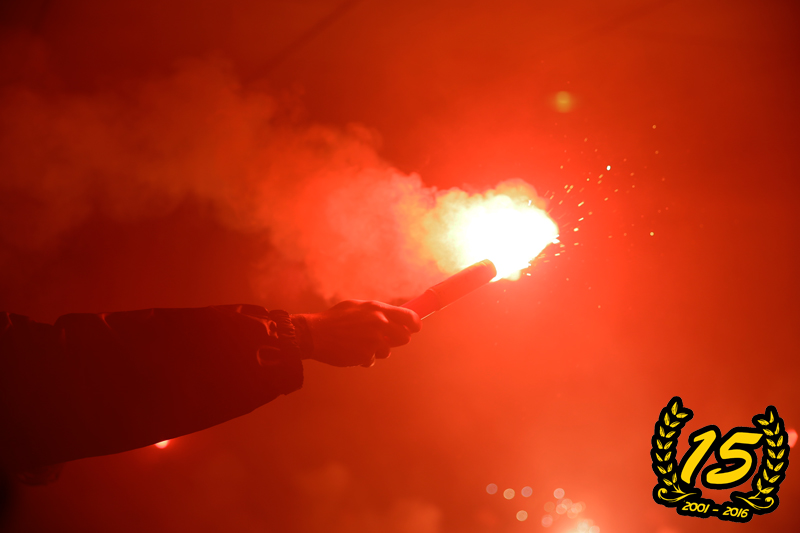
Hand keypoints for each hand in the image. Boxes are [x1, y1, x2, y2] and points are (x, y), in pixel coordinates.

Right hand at [297, 300, 421, 367]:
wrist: (314, 334)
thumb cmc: (334, 319)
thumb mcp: (357, 307)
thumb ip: (376, 312)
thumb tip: (393, 317)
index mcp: (377, 309)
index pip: (409, 317)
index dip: (415, 324)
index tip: (415, 328)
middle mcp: (379, 324)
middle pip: (404, 337)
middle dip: (396, 340)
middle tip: (385, 339)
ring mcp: (373, 341)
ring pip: (387, 351)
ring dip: (377, 350)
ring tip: (359, 343)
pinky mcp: (365, 356)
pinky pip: (372, 360)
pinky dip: (364, 358)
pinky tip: (350, 351)